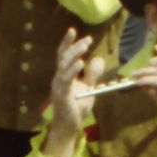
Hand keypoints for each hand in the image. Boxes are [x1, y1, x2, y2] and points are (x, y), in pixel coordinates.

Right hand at [44, 27, 104, 155]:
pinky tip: (80, 62)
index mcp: (63, 75)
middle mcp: (58, 78)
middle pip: (63, 57)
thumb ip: (92, 74)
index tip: (72, 30)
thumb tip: (99, 58)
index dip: (67, 42)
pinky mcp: (61, 95)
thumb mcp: (88, 88)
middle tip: (87, 39)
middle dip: (74, 46)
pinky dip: (73, 70)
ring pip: (64, 65)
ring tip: (84, 45)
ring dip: (74, 54)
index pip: (63, 55)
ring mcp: (58, 86)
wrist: (69, 126)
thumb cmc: (76, 107)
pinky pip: (66, 79)